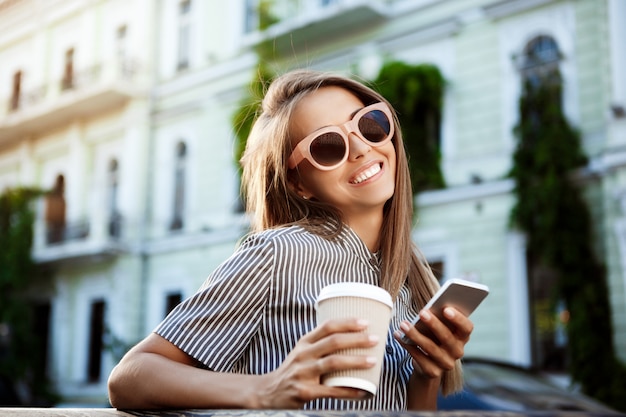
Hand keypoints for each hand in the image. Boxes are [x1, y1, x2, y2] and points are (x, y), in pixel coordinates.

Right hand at [254, 318, 378, 407]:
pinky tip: (363, 390)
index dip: (347, 323)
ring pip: (333, 363)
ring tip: (373, 360)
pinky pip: (331, 391)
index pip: (327, 327)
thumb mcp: (302, 351)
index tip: (365, 322)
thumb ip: (320, 343)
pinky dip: (349, 390)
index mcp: (304, 342)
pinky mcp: (305, 391)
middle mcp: (303, 354)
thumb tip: (352, 336)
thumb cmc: (293, 370)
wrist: (269, 392)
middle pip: (334, 342)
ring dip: (356, 361)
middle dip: (357, 340)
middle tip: (375, 339)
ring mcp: (303, 373)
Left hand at [395, 307, 472, 379]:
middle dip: (433, 324)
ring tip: (403, 324)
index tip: (445, 309)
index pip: (467, 328)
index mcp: (462, 337)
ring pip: (431, 347)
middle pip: (447, 337)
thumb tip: (427, 310)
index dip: (458, 319)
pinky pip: (418, 357)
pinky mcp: (433, 372)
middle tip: (421, 312)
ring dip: (415, 334)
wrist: (428, 364)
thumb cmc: (433, 337)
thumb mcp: (438, 328)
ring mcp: (446, 363)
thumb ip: (438, 319)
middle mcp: (457, 351)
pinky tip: (398, 335)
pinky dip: (407, 345)